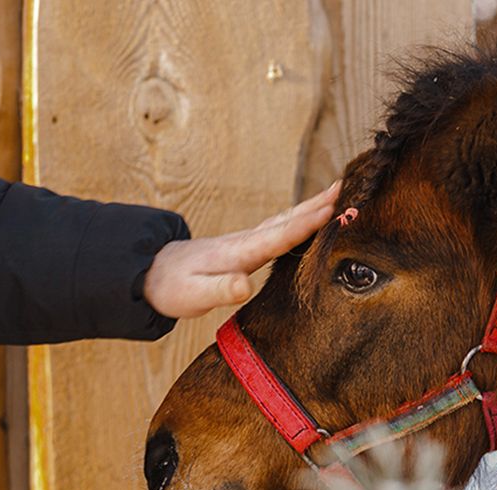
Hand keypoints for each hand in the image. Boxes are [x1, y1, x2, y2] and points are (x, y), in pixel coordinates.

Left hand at [144, 181, 339, 318]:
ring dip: (312, 206)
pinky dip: (299, 217)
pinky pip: (280, 227)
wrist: (149, 273)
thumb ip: (220, 290)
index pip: (278, 236)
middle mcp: (246, 241)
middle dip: (318, 204)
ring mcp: (247, 241)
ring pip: (286, 219)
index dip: (307, 224)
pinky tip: (310, 216)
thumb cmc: (171, 288)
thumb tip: (244, 285)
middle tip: (347, 187)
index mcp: (239, 253)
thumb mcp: (193, 295)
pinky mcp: (246, 245)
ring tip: (337, 193)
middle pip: (288, 219)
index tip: (333, 210)